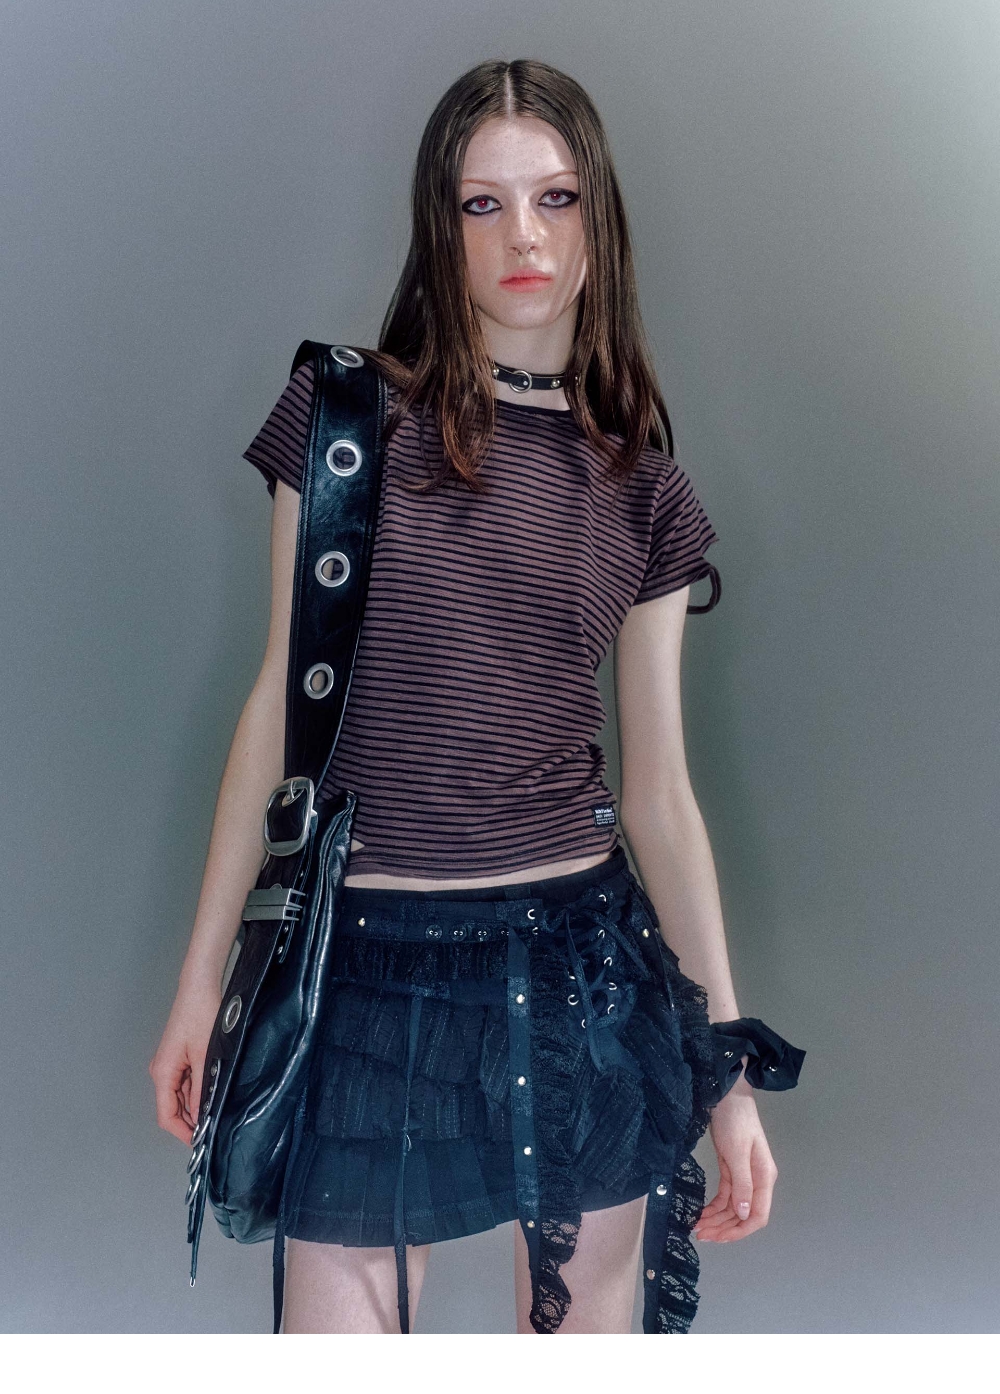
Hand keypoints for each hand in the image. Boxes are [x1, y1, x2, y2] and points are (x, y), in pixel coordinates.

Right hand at [149, 982, 221, 1144]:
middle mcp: (161, 1071)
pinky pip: (185, 1083)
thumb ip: (202, 1089)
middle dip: (190, 1120)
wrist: (199, 988)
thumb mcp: (205, 1056)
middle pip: (171, 1108)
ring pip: (179, 1097)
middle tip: (213, 1128)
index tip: (199, 1141)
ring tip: (216, 1109)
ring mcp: (169, 1065)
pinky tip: (212, 1091)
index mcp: (163, 1072)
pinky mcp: (178, 1058)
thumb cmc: (200, 1014)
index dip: (182, 1132)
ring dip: (195, 1106)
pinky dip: (196, 1092)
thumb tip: (201, 1116)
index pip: (166, 1115)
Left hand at [693, 1073, 777, 1241]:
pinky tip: (702, 1213)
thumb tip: (743, 1215)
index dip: (740, 1231)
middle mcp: (757, 1180)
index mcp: (764, 1178)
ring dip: (717, 1219)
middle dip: (724, 1228)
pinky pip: (725, 1195)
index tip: (719, 1237)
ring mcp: (744, 1175)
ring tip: (697, 1227)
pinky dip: (714, 1206)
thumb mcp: (737, 1152)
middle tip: (701, 1235)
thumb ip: (742, 1184)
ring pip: (732, 1207)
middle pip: (743, 1215)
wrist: (727, 1094)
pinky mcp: (731, 1169)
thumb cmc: (735, 1121)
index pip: (758, 1215)